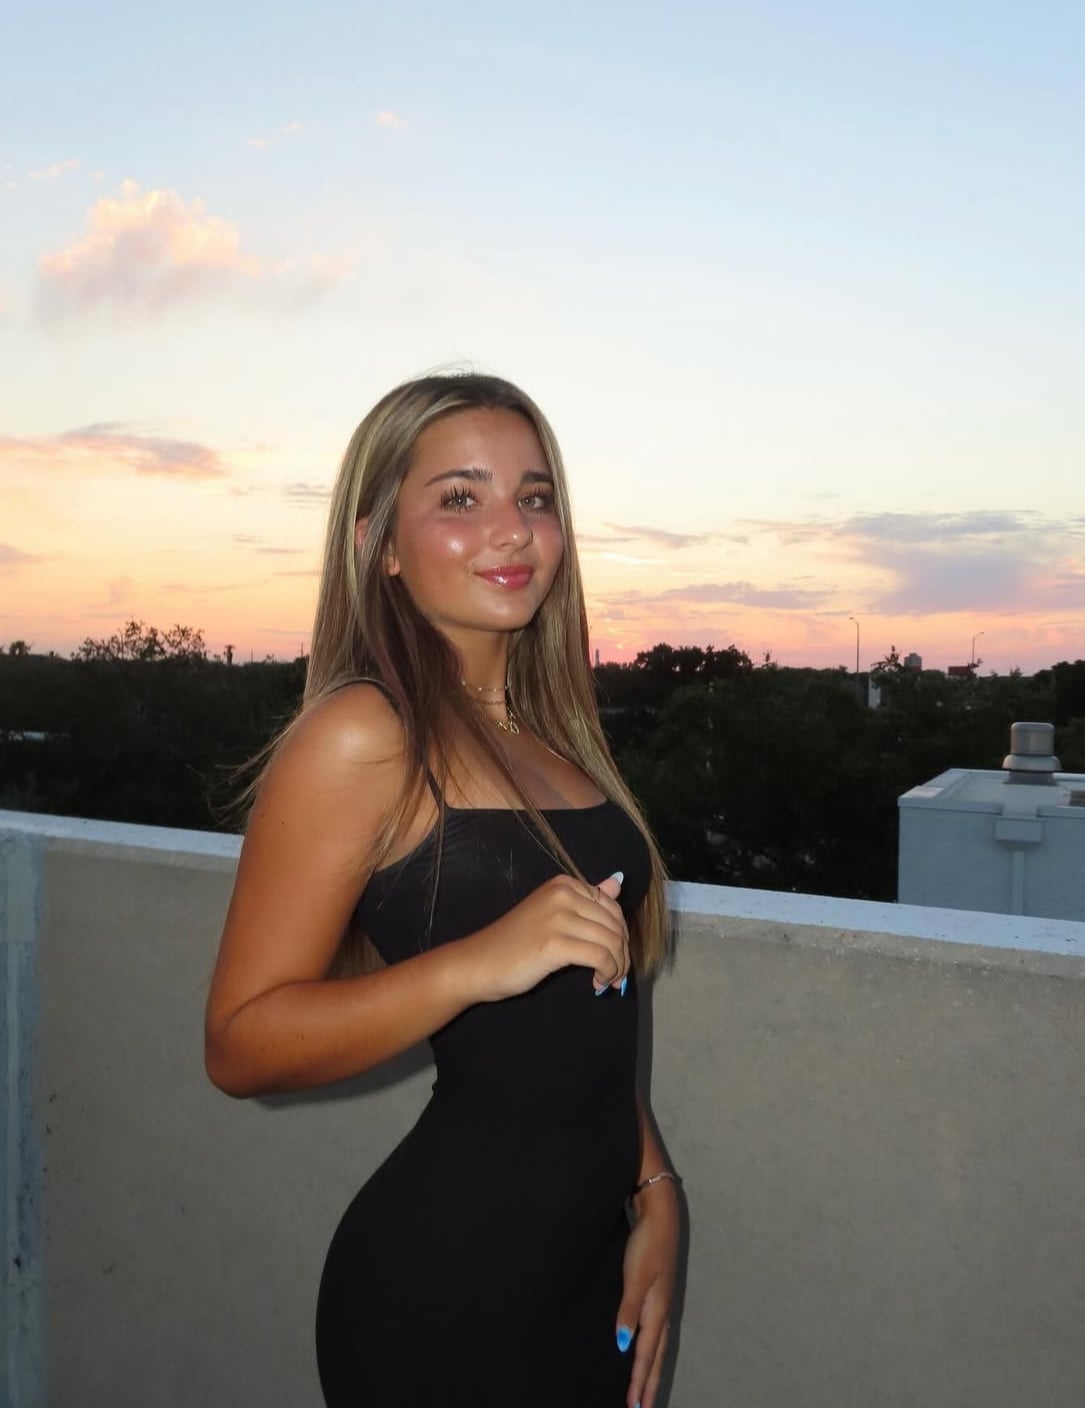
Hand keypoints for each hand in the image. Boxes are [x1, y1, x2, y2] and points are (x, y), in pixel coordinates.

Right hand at [459, 871, 628, 1001]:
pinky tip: (597, 983)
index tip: (614, 957)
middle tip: (615, 976)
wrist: (478, 963)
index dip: (619, 935)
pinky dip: (607, 973)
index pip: (612, 907)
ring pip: (611, 942)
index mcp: (564, 884)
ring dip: (617, 967)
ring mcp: (558, 917)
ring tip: (607, 981)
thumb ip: (587, 898)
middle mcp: (563, 894)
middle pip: (615, 925)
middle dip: (622, 954)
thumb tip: (619, 880)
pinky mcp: (555, 944)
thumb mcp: (553, 913)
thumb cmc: (514, 942)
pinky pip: (600, 957)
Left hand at [616, 1180, 679, 1407]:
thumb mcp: (635, 1276)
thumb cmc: (647, 1243)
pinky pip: (655, 1330)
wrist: (660, 1212)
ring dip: (650, 1368)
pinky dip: (650, 1347)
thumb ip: (628, 1310)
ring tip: (645, 1389)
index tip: (634, 1407)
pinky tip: (643, 1347)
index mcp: (657, 1309)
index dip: (639, 1380)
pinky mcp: (657, 1290)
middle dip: (649, 1383)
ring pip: (657, 1344)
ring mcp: (661, 1300)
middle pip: (656, 1355)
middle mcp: (662, 1309)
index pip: (646, 1353)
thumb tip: (621, 1345)